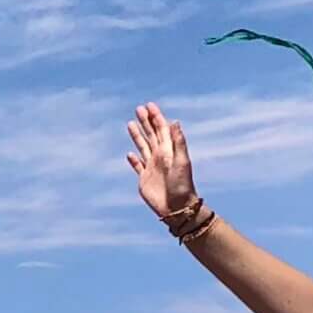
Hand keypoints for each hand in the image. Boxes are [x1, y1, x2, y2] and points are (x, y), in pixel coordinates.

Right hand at [126, 101, 196, 221]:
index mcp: (168, 150)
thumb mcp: (182, 161)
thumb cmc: (182, 185)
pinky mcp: (144, 179)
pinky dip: (133, 160)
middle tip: (139, 108)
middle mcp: (160, 156)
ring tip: (130, 124)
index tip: (149, 105)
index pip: (161, 129)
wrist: (177, 207)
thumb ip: (178, 142)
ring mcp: (151, 167)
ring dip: (137, 136)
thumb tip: (174, 121)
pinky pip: (138, 166)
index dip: (156, 117)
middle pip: (151, 135)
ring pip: (143, 147)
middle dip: (145, 122)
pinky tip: (130, 154)